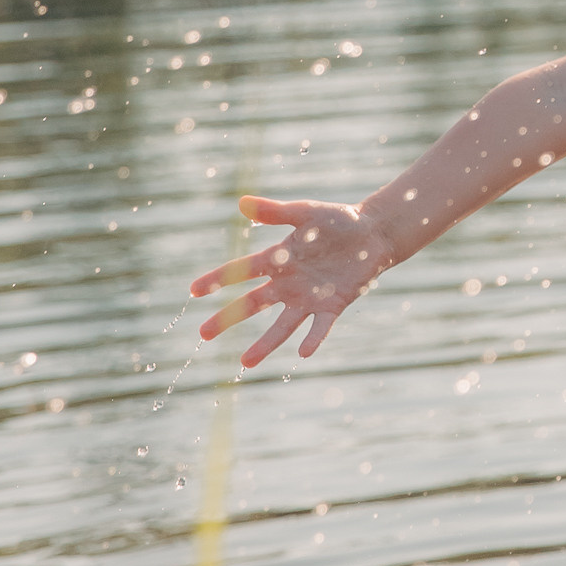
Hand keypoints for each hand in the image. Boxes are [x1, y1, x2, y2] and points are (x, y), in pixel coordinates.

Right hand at [189, 194, 394, 366]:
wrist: (372, 234)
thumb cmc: (337, 221)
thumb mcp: (305, 212)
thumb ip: (276, 212)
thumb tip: (242, 203)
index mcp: (278, 260)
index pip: (241, 271)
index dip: (217, 279)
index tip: (193, 290)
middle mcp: (288, 283)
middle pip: (253, 304)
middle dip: (228, 318)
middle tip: (204, 334)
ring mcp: (309, 298)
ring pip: (282, 325)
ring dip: (265, 343)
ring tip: (245, 363)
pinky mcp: (332, 306)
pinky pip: (320, 326)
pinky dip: (313, 338)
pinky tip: (303, 352)